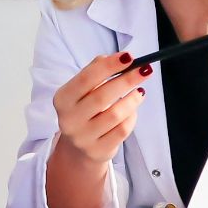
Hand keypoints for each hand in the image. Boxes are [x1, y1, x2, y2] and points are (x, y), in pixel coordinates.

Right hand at [51, 51, 152, 165]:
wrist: (78, 149)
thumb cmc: (84, 111)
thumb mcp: (82, 91)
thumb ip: (95, 71)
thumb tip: (117, 58)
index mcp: (63, 99)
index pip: (86, 78)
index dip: (108, 66)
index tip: (129, 57)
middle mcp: (69, 119)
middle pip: (102, 96)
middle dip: (127, 80)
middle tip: (144, 70)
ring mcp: (82, 137)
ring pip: (115, 114)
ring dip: (132, 100)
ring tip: (139, 92)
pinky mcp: (97, 151)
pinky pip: (122, 130)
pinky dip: (131, 118)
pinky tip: (132, 111)